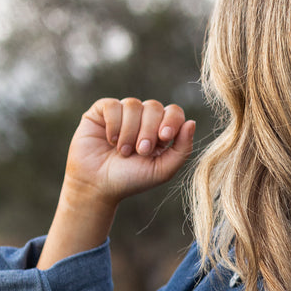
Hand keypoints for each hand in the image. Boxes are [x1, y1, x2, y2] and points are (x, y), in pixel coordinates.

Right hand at [64, 97, 195, 207]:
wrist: (98, 186)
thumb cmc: (130, 180)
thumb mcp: (162, 170)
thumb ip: (182, 149)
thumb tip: (191, 122)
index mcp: (159, 130)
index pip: (173, 112)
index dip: (171, 120)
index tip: (164, 137)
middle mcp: (142, 118)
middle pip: (154, 107)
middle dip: (148, 130)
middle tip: (140, 151)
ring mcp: (122, 113)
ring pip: (133, 104)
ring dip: (130, 131)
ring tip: (123, 151)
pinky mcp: (101, 111)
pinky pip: (112, 105)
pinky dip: (114, 124)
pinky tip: (110, 140)